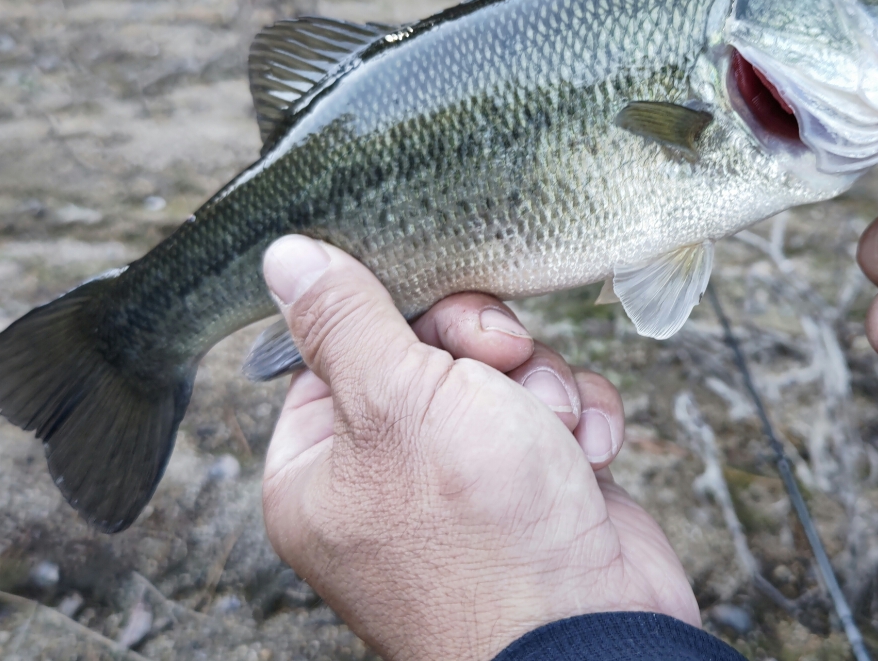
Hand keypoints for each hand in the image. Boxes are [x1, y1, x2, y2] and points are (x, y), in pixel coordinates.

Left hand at [259, 236, 697, 660]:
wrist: (594, 628)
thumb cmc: (483, 533)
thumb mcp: (397, 401)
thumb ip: (345, 321)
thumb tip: (283, 254)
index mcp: (320, 468)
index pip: (340, 348)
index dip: (396, 316)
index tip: (435, 320)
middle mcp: (390, 477)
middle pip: (430, 350)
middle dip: (485, 353)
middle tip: (503, 366)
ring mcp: (469, 484)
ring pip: (506, 373)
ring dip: (542, 390)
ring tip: (554, 435)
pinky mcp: (539, 485)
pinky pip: (557, 412)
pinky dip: (581, 426)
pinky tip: (588, 460)